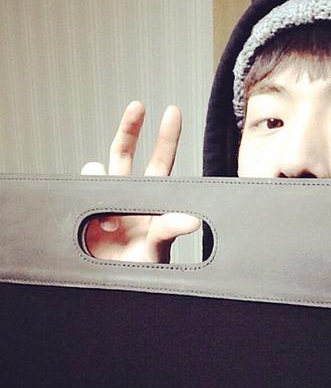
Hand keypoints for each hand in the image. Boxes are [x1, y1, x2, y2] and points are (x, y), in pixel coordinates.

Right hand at [81, 101, 200, 262]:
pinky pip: (81, 188)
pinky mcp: (83, 207)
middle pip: (127, 153)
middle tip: (138, 106)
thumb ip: (170, 230)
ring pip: (98, 169)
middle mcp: (127, 194)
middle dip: (131, 128)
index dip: (166, 138)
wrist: (111, 282)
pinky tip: (98, 225)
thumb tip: (192, 220)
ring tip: (111, 221)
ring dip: (101, 180)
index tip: (172, 112)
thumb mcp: (158, 248)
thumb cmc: (140, 267)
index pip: (161, 162)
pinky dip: (86, 198)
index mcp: (150, 199)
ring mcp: (103, 199)